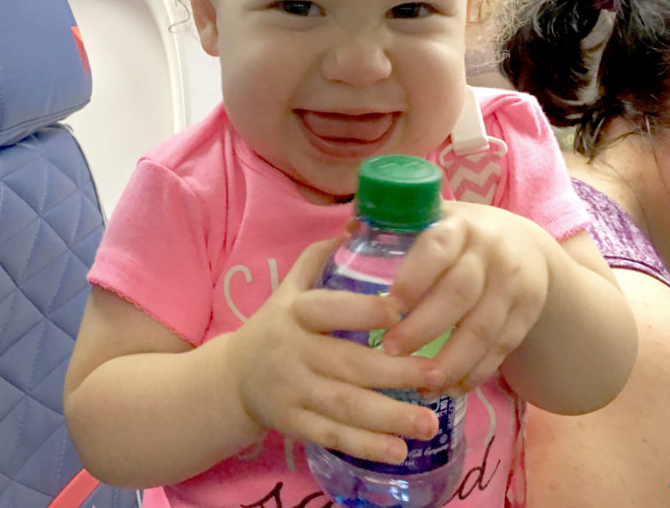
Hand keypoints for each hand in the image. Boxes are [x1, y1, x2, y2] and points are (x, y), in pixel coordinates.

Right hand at [224, 237, 440, 464]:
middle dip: (395, 371)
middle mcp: (292, 352)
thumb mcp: (290, 286)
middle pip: (347, 364)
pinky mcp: (291, 423)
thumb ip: (322, 256)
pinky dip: (365, 445)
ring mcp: (291, 391)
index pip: (330, 309)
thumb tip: (362, 218)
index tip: (403, 312)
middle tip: (437, 374)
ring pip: (344, 405)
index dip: (364, 311)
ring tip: (430, 423)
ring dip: (389, 416)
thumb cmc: (277, 324)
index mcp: (295, 312)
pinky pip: (331, 436)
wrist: (233, 377)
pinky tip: (399, 450)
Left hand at [382, 202, 549, 396]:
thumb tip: (348, 230)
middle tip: (391, 351)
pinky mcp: (527, 314)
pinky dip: (475, 372)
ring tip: (421, 383)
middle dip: (423, 328)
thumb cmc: (460, 235)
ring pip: (483, 329)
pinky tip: (450, 388)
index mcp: (459, 225)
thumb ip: (396, 227)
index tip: (388, 306)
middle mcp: (491, 253)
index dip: (413, 279)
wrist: (526, 245)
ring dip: (451, 361)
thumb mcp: (435, 218)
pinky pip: (502, 348)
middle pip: (459, 294)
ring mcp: (514, 285)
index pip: (437, 249)